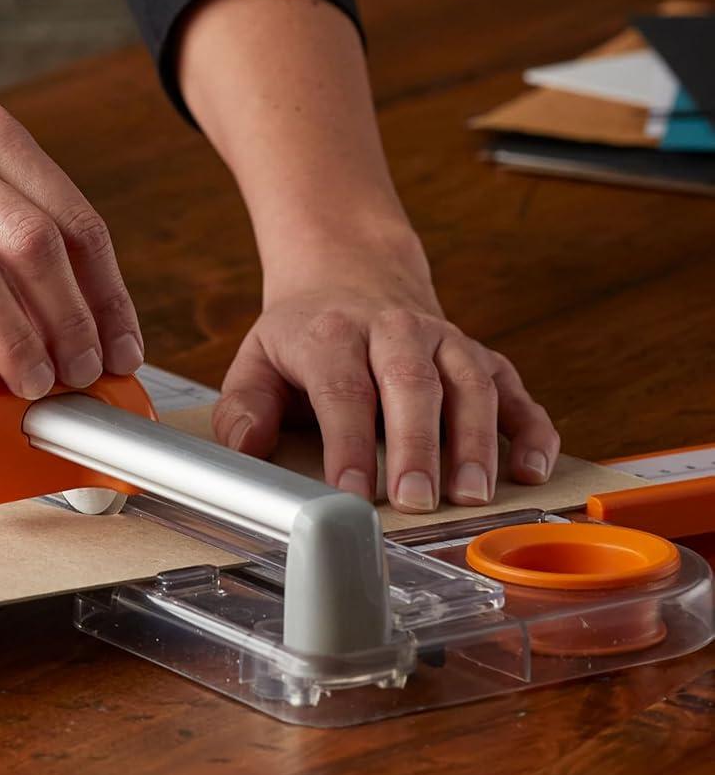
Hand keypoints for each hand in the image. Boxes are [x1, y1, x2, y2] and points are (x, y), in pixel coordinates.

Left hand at [208, 239, 559, 512]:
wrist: (351, 274)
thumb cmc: (305, 336)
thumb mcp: (257, 361)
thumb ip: (244, 408)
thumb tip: (246, 446)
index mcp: (334, 334)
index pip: (342, 389)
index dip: (346, 444)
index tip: (348, 493)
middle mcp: (395, 330)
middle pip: (411, 384)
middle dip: (416, 445)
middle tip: (416, 500)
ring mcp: (445, 341)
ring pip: (470, 384)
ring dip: (476, 441)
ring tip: (473, 495)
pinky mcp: (482, 358)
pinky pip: (515, 390)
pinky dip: (530, 429)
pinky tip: (531, 469)